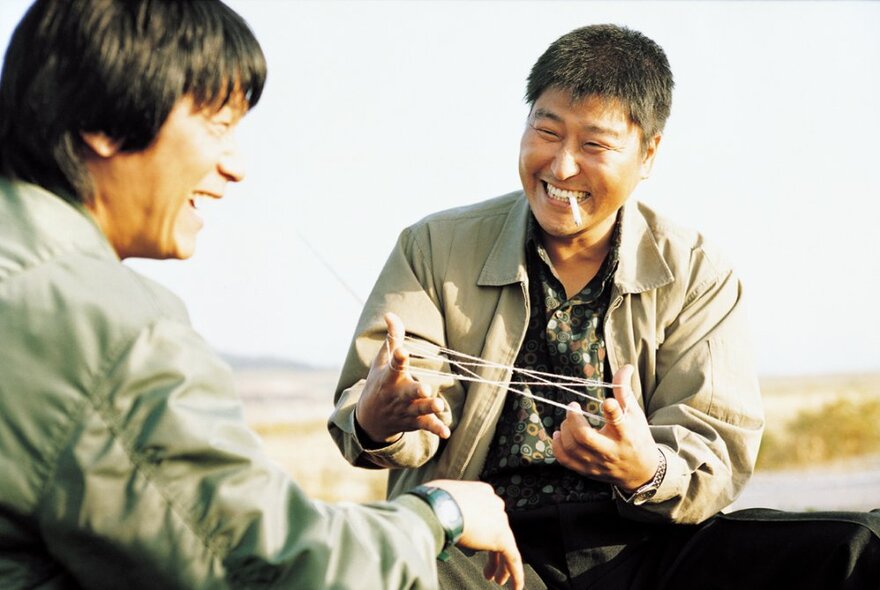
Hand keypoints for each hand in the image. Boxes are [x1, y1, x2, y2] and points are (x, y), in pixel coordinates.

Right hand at [355, 313, 449, 443]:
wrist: (369, 420)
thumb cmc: (379, 383)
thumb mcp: (381, 361)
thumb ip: (392, 338)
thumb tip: (390, 313)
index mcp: (389, 377)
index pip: (393, 365)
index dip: (398, 357)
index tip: (403, 351)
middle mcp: (397, 394)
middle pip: (407, 392)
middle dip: (415, 391)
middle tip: (424, 388)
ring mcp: (405, 410)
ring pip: (418, 409)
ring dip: (428, 408)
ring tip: (440, 406)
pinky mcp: (413, 422)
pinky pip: (425, 426)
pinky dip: (435, 428)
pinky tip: (446, 432)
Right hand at [428, 479, 523, 589]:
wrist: (438, 507)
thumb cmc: (432, 501)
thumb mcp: (441, 498)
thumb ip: (446, 507)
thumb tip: (434, 515)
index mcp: (481, 493)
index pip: (487, 514)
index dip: (484, 531)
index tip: (478, 543)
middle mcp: (493, 504)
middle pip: (497, 530)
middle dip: (493, 550)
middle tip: (488, 565)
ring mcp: (499, 520)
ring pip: (505, 546)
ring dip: (501, 565)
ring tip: (497, 579)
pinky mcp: (502, 538)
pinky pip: (513, 559)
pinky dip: (515, 574)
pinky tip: (515, 587)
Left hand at [551, 364, 658, 490]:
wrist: (641, 471)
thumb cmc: (637, 436)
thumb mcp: (634, 413)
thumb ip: (624, 390)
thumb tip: (625, 367)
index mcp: (626, 434)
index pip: (618, 422)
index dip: (612, 410)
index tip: (607, 402)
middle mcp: (611, 450)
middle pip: (585, 437)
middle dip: (573, 419)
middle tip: (573, 406)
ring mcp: (598, 463)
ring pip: (573, 447)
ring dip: (565, 429)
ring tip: (569, 420)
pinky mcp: (587, 471)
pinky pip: (565, 460)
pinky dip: (557, 445)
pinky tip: (559, 434)